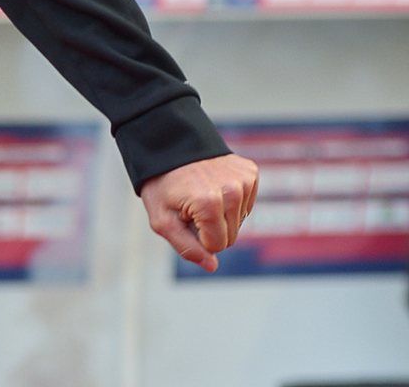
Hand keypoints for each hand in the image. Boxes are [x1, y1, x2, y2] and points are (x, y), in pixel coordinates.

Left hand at [140, 153, 259, 271]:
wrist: (167, 145)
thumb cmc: (161, 184)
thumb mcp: (162, 220)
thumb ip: (186, 248)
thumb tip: (212, 266)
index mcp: (209, 205)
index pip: (217, 246)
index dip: (198, 237)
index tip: (184, 216)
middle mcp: (232, 192)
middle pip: (231, 236)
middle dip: (210, 227)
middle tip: (190, 204)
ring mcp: (244, 180)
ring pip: (240, 221)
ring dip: (221, 213)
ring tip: (200, 192)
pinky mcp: (250, 172)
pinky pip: (247, 203)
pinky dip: (231, 199)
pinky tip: (214, 185)